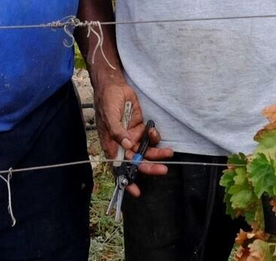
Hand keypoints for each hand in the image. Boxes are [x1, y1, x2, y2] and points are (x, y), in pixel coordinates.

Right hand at [94, 80, 172, 195]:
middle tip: (163, 169)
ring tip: (168, 153)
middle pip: (136, 161)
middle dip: (149, 166)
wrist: (114, 84)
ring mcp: (132, 136)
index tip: (136, 191)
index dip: (127, 180)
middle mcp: (123, 144)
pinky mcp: (141, 127)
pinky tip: (153, 130)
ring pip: (146, 151)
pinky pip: (150, 137)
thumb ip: (117, 132)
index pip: (119, 168)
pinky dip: (154, 136)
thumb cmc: (107, 100)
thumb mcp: (110, 116)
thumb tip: (127, 145)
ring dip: (157, 154)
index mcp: (112, 145)